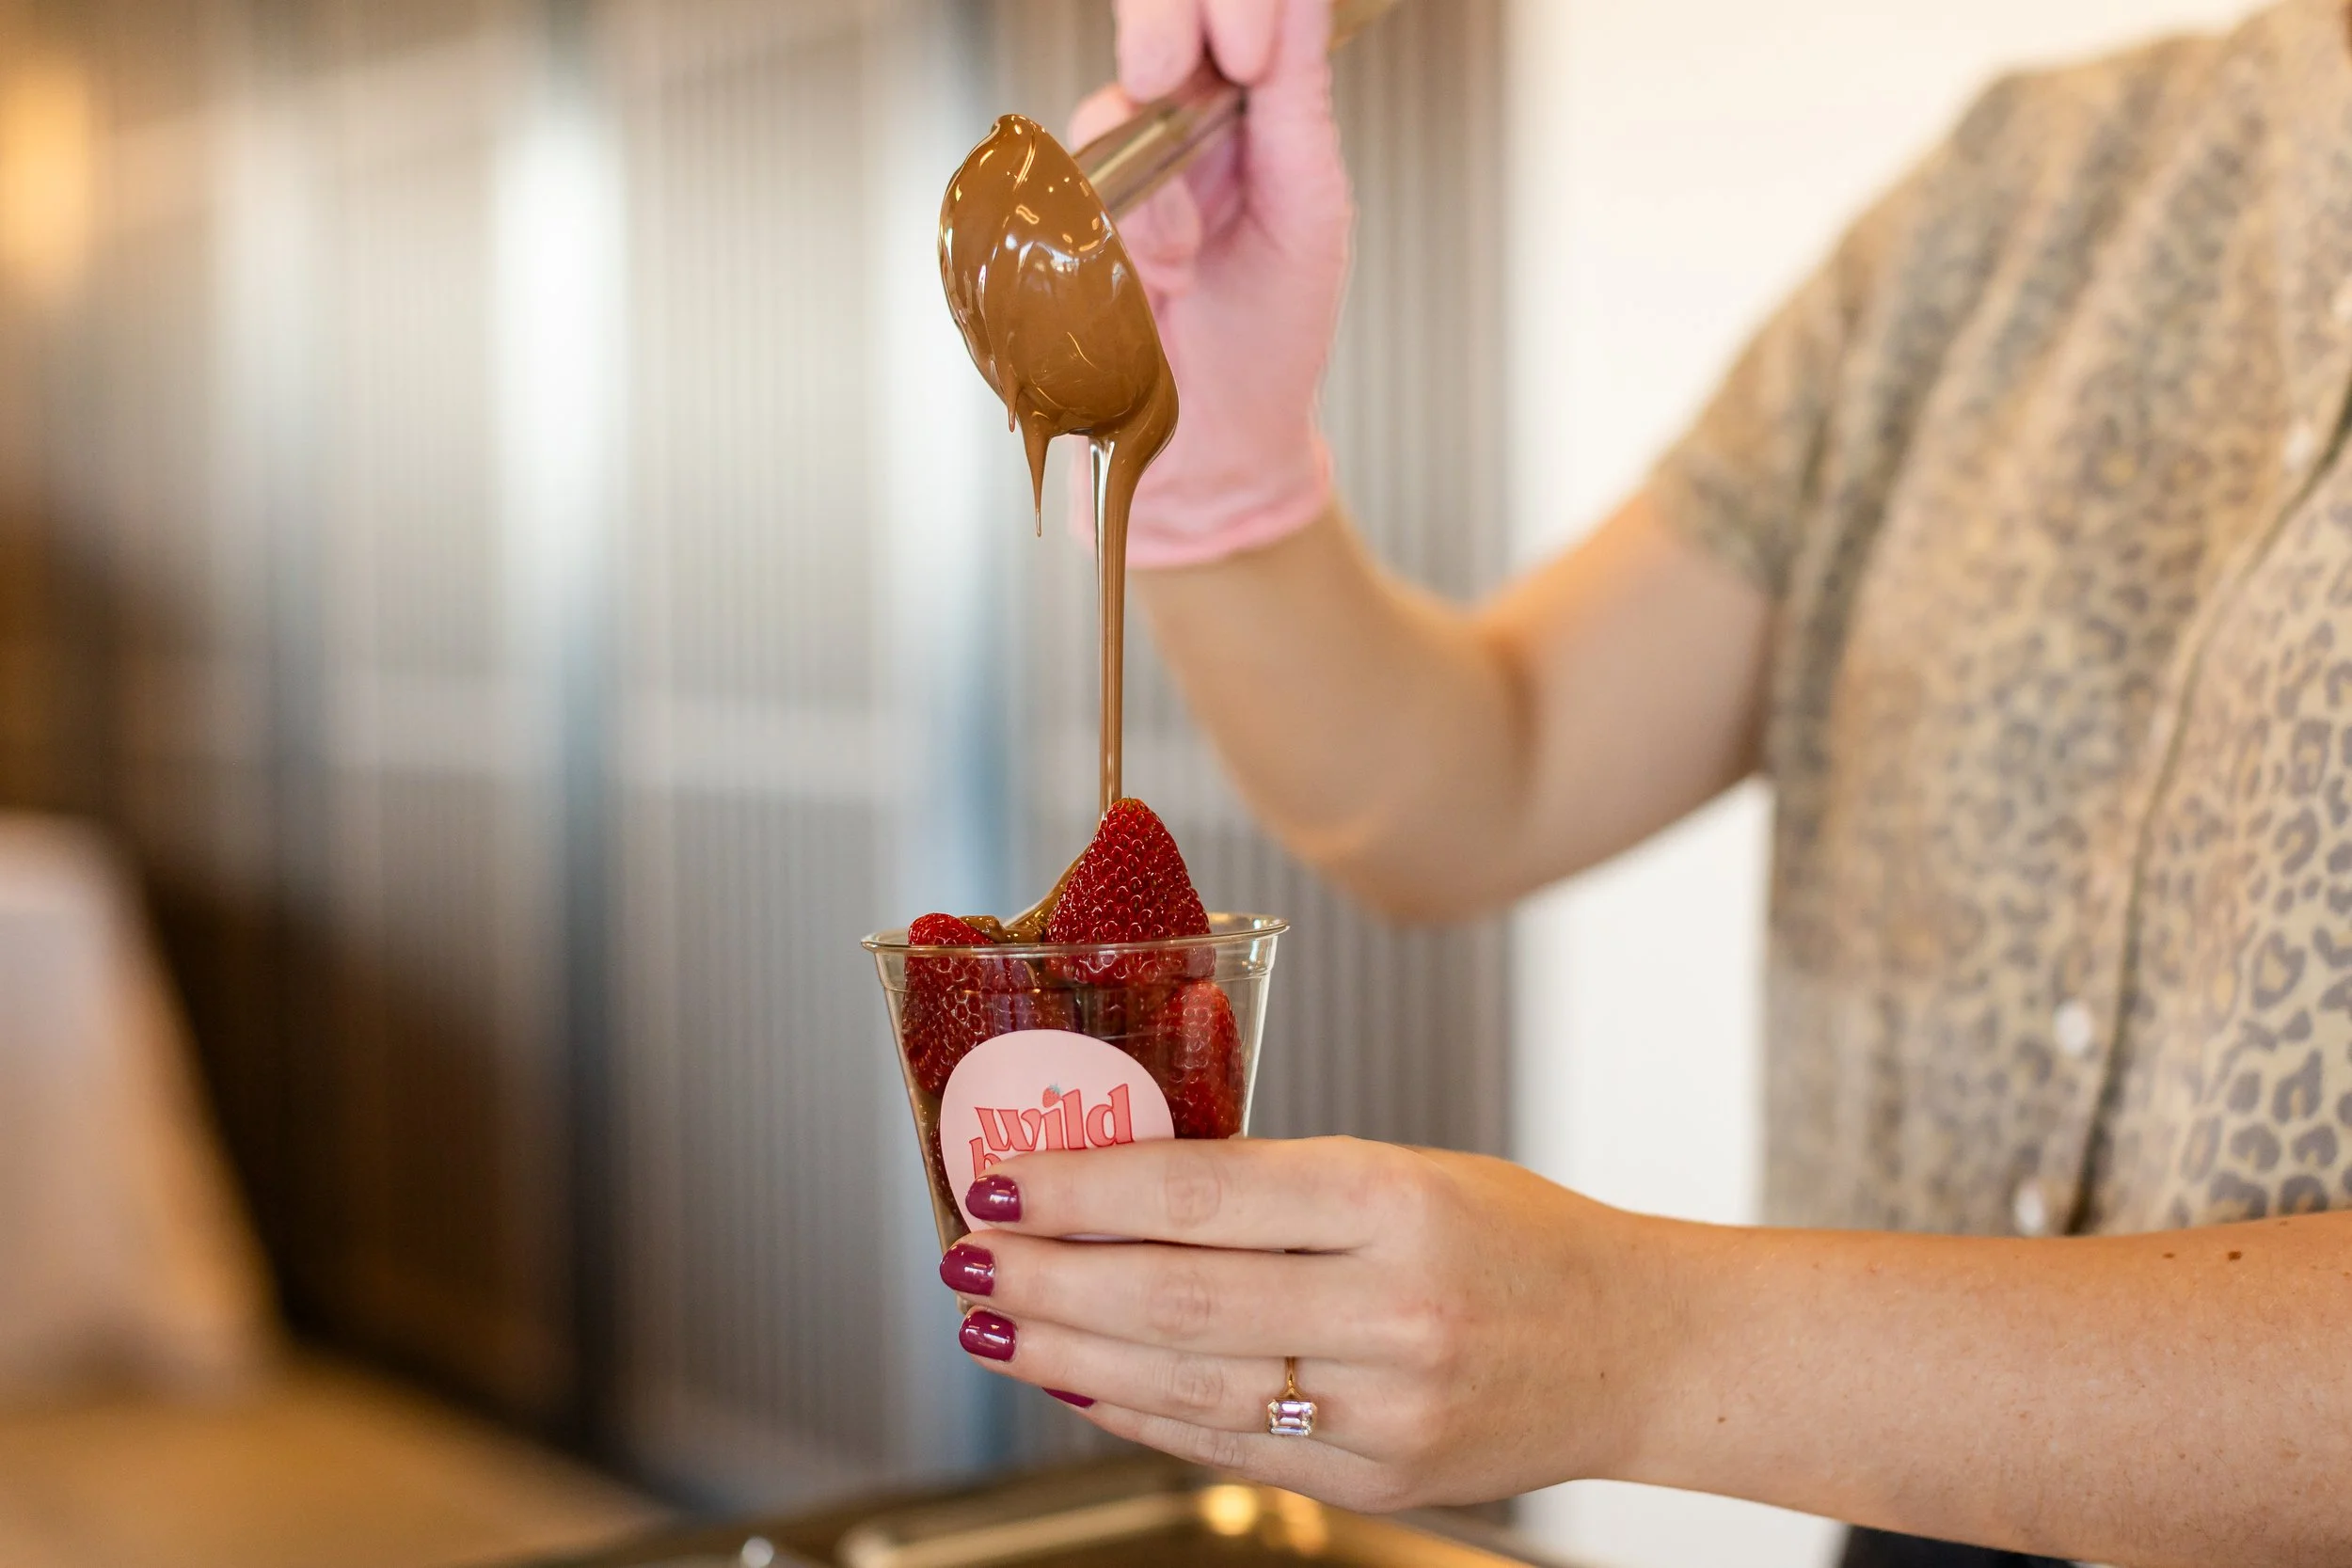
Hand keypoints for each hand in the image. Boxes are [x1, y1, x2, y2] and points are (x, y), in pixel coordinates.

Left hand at [936, 1136, 1663, 1510]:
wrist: (1637, 1349)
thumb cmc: (1519, 1238)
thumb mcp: (1408, 1168)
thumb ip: (1274, 1184)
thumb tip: (1116, 1187)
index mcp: (1398, 1198)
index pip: (1202, 1193)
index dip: (1083, 1189)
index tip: (1001, 1178)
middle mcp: (1393, 1306)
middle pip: (1174, 1295)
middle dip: (1048, 1276)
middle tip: (965, 1256)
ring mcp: (1387, 1409)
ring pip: (1185, 1383)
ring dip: (1067, 1352)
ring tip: (995, 1321)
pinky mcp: (1379, 1480)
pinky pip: (1228, 1447)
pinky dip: (1137, 1412)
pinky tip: (1074, 1380)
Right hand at [1067, 0, 1351, 568]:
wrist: (1212, 450)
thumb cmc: (1269, 337)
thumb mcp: (1307, 205)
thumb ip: (1294, 95)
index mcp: (1245, 104)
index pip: (1226, 7)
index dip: (1227, 2)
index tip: (1249, 48)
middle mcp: (1173, 122)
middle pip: (1151, 18)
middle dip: (1158, 21)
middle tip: (1161, 73)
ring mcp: (1112, 169)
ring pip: (1103, 113)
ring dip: (1151, 188)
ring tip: (1182, 261)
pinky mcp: (1056, 221)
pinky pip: (1060, 191)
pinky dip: (1107, 237)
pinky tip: (1146, 284)